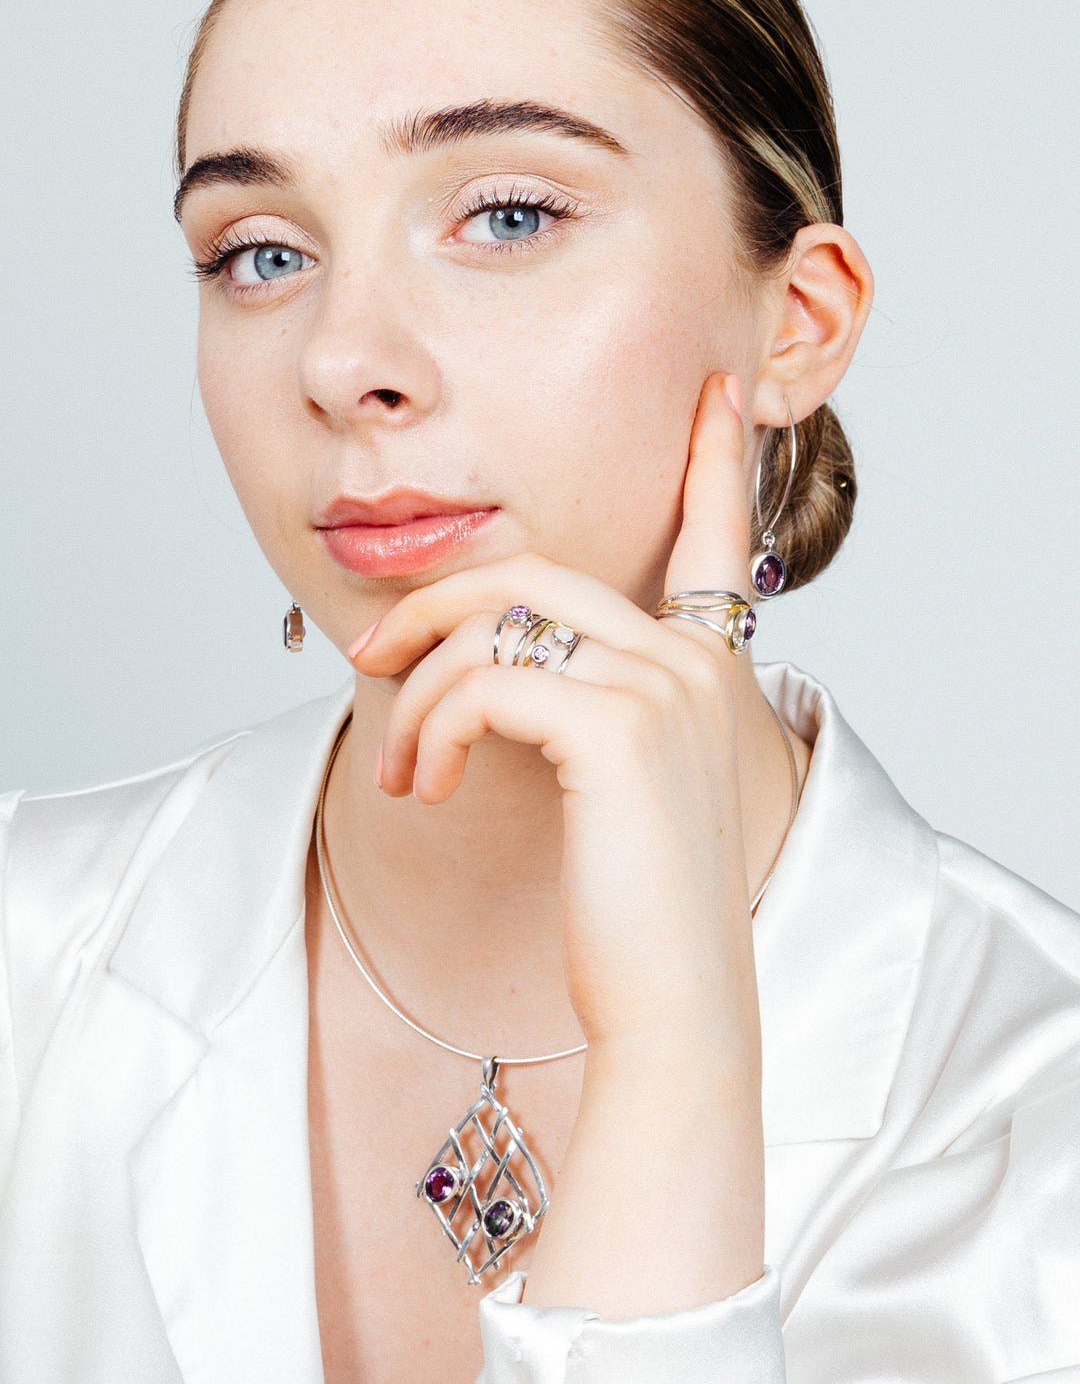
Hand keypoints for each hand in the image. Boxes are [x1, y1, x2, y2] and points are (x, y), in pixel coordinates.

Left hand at [350, 372, 765, 1313]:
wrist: (674, 1004)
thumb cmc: (639, 906)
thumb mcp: (622, 785)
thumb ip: (587, 700)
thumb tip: (490, 661)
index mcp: (710, 668)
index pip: (717, 539)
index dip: (711, 461)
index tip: (712, 392)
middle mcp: (698, 660)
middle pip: (534, 573)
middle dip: (432, 607)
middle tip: (370, 654)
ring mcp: (664, 685)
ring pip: (494, 625)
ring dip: (417, 693)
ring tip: (403, 765)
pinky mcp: (616, 726)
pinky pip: (483, 683)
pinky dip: (432, 728)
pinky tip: (428, 784)